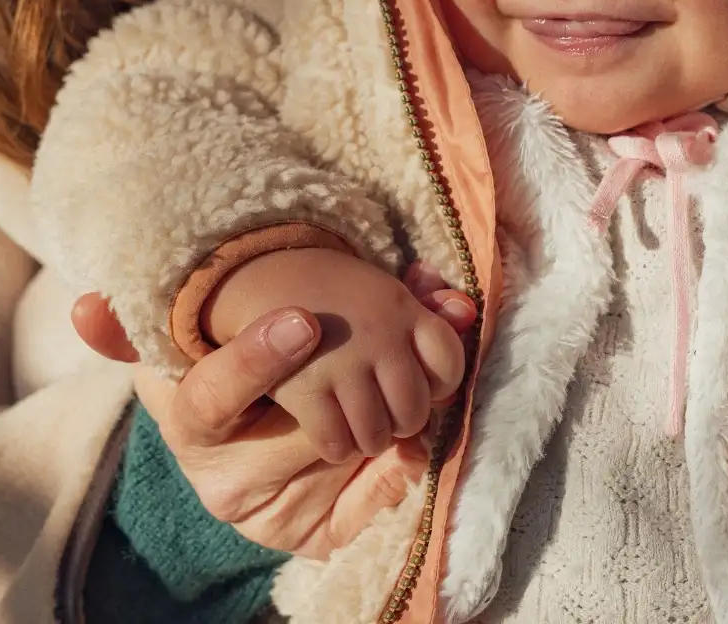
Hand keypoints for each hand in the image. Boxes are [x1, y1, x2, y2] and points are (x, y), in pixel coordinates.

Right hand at [71, 263, 475, 557]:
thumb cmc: (210, 378)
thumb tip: (83, 308)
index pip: (212, 398)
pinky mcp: (311, 535)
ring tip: (416, 367)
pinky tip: (411, 445)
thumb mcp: (175, 348)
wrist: (238, 451)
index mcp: (188, 424)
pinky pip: (361, 511)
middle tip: (391, 336)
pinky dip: (393, 475)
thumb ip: (135, 327)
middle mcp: (227, 476)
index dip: (256, 361)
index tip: (304, 320)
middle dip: (348, 384)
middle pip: (296, 432)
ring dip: (385, 417)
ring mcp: (271, 510)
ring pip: (339, 459)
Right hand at [203, 248, 467, 463]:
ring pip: (380, 432)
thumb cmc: (334, 299)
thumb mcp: (380, 294)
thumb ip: (425, 306)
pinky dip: (337, 445)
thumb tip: (466, 310)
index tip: (417, 382)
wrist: (260, 282)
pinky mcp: (304, 389)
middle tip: (383, 411)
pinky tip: (328, 429)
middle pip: (416, 408)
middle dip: (403, 421)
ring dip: (371, 437)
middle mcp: (377, 333)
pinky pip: (339, 441)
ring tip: (358, 421)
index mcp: (399, 305)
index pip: (449, 361)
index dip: (438, 384)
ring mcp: (341, 361)